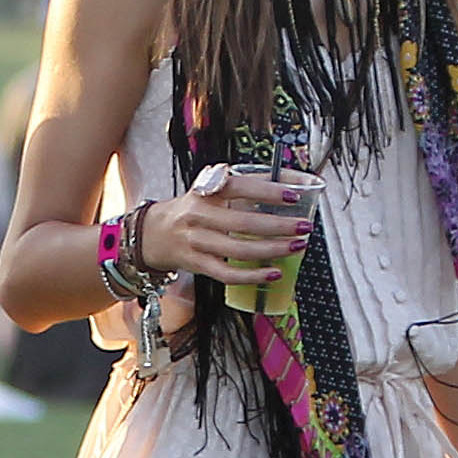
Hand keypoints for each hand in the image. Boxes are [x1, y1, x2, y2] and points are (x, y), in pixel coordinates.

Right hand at [139, 169, 316, 287]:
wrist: (152, 233)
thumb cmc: (193, 210)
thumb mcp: (210, 189)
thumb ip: (244, 183)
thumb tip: (292, 181)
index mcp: (205, 191)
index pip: (238, 187)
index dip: (267, 191)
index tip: (293, 196)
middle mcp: (198, 215)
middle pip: (243, 222)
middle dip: (279, 226)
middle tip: (304, 227)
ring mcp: (196, 241)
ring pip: (239, 249)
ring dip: (272, 250)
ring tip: (297, 246)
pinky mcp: (196, 264)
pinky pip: (227, 274)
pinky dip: (253, 276)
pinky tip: (274, 272)